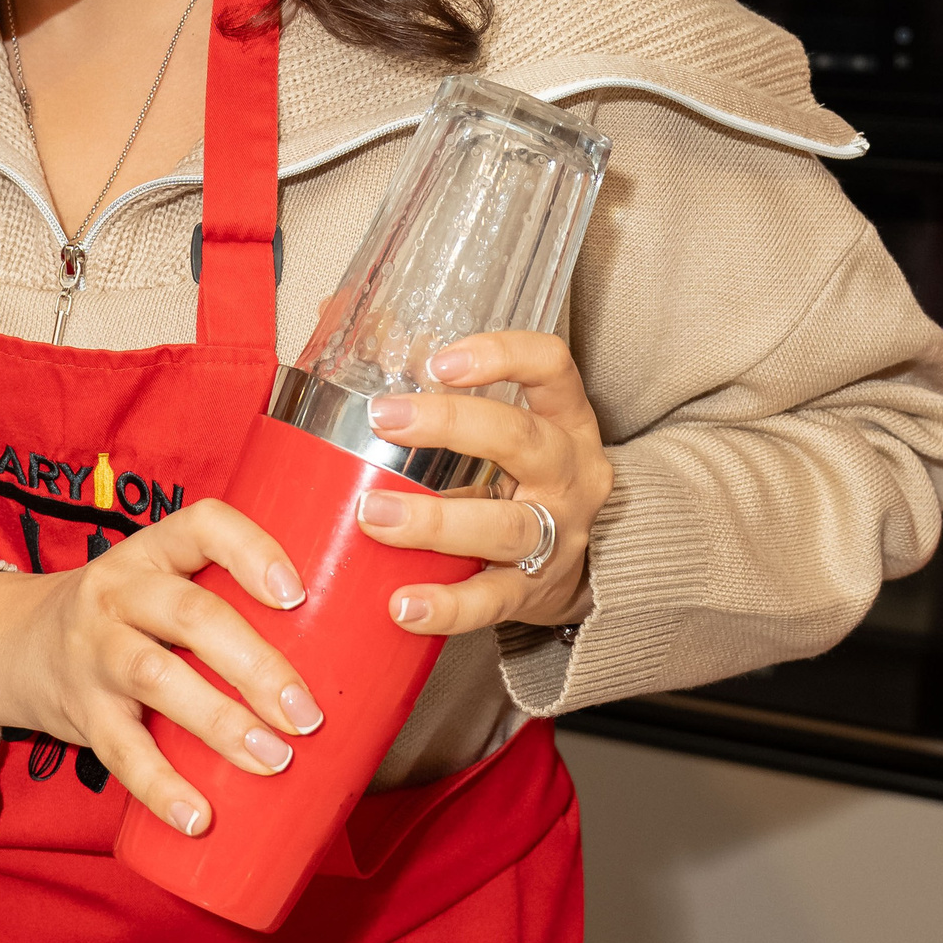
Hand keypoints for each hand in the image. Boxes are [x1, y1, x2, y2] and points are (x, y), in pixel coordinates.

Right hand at [0, 500, 324, 836]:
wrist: (18, 644)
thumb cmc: (129, 617)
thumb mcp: (163, 584)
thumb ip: (233, 603)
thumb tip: (355, 656)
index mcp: (153, 551)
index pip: (202, 525)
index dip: (251, 550)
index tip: (298, 592)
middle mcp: (119, 592)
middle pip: (189, 615)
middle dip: (255, 663)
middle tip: (307, 713)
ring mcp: (94, 652)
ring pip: (158, 678)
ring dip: (221, 723)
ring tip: (274, 760)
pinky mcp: (82, 712)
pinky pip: (121, 752)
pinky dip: (161, 788)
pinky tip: (199, 817)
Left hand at [353, 331, 611, 638]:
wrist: (578, 567)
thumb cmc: (521, 480)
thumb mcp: (505, 431)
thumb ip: (444, 393)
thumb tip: (364, 337)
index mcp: (564, 419)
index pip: (551, 365)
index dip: (502, 355)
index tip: (440, 360)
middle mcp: (570, 472)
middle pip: (521, 439)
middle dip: (450, 424)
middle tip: (383, 418)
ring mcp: (558, 534)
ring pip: (506, 525)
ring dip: (434, 521)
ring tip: (372, 515)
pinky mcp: (535, 590)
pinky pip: (493, 599)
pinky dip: (446, 605)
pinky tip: (402, 604)